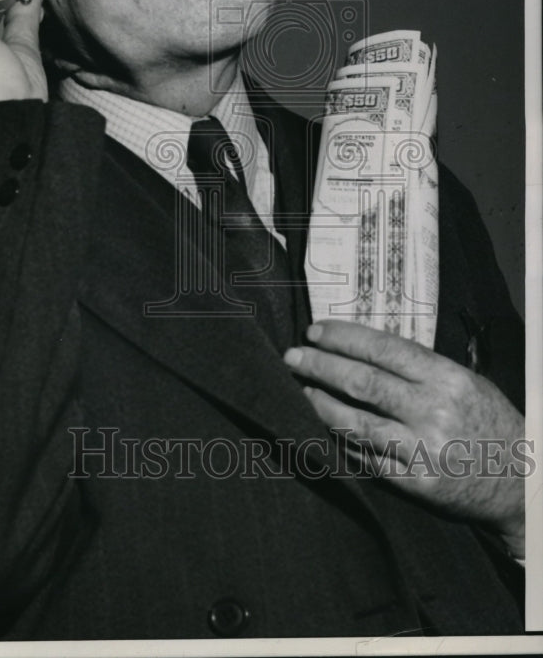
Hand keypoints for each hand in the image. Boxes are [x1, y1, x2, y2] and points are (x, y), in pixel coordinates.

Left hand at [284, 321, 526, 557]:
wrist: (522, 480)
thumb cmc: (488, 422)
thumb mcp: (463, 383)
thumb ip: (418, 368)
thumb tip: (361, 349)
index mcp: (446, 378)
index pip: (383, 348)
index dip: (343, 337)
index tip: (315, 331)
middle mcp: (433, 410)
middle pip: (362, 381)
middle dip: (320, 365)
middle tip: (292, 355)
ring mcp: (423, 448)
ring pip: (357, 422)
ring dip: (321, 403)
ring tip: (302, 389)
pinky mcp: (416, 482)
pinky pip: (367, 457)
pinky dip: (342, 440)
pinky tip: (325, 426)